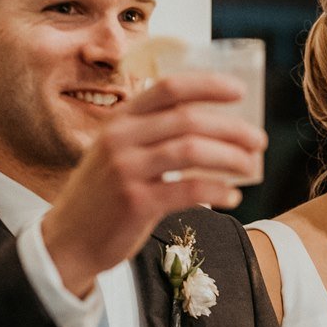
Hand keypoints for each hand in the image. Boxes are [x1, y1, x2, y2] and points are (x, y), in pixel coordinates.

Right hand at [38, 72, 266, 296]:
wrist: (68, 240)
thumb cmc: (103, 197)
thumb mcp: (118, 154)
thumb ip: (151, 136)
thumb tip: (209, 129)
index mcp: (121, 121)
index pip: (169, 88)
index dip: (208, 86)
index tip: (240, 93)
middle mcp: (121, 139)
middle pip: (189, 120)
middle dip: (232, 129)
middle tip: (259, 142)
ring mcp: (127, 170)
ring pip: (192, 151)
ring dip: (230, 158)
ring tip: (250, 167)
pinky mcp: (135, 202)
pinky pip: (188, 190)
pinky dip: (217, 191)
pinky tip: (232, 197)